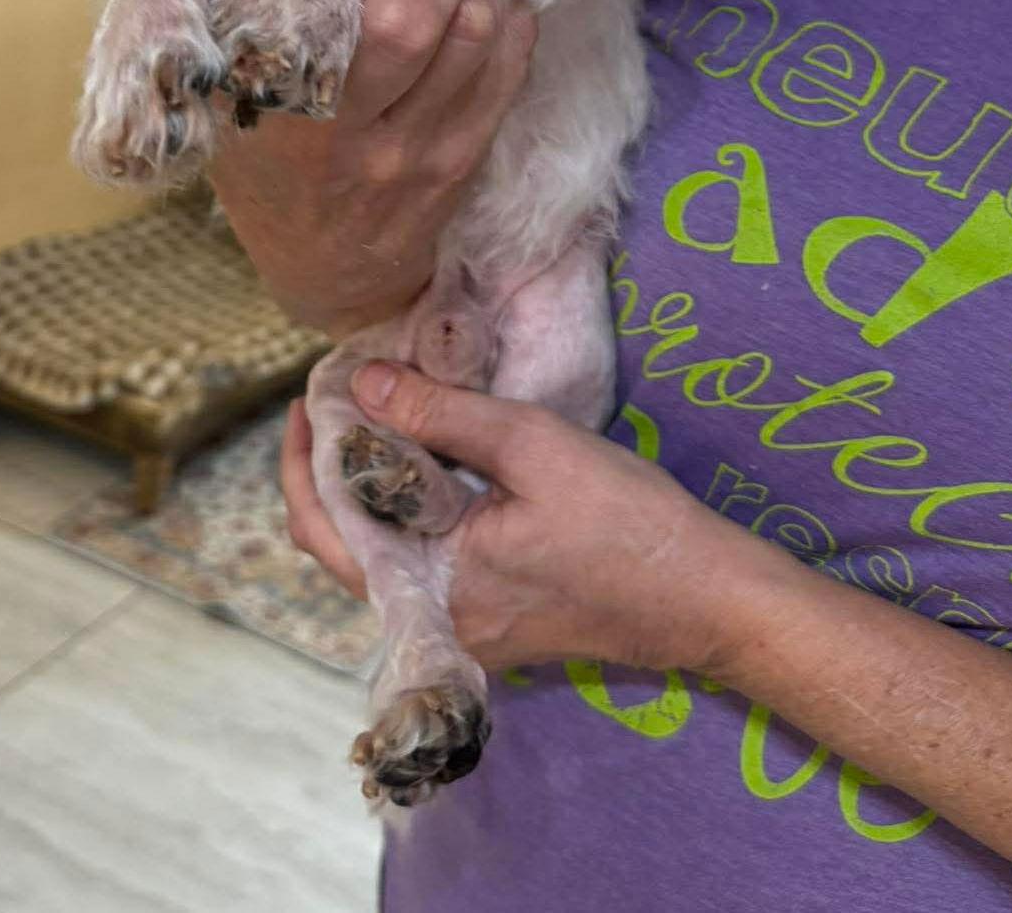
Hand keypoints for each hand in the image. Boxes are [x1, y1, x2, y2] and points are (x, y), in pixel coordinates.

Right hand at [209, 0, 537, 335]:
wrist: (327, 271)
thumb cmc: (265, 159)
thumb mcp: (218, 88)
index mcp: (255, 97)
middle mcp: (334, 130)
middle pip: (407, 11)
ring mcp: (409, 148)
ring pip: (470, 26)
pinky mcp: (461, 156)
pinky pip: (506, 65)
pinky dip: (503, 14)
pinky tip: (479, 0)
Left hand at [281, 363, 792, 675]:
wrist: (706, 597)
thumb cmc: (626, 520)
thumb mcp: (530, 445)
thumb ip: (438, 413)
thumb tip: (360, 384)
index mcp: (431, 588)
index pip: (323, 528)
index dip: (304, 458)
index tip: (309, 396)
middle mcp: (434, 621)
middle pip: (342, 544)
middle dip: (328, 469)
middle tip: (336, 400)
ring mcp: (463, 627)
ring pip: (382, 552)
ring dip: (369, 486)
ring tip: (374, 414)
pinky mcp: (491, 619)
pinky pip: (423, 562)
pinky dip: (410, 508)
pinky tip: (426, 456)